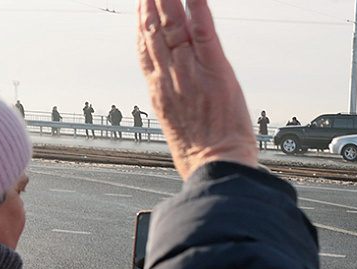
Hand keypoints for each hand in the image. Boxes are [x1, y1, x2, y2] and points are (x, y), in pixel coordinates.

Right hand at [137, 0, 257, 179]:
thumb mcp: (175, 124)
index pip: (145, 48)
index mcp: (159, 89)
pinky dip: (198, 8)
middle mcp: (170, 75)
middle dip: (150, 3)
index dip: (141, 23)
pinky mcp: (216, 69)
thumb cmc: (200, 154)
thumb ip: (172, 100)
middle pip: (155, 30)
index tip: (140, 5)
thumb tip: (174, 90)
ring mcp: (191, 70)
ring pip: (174, 25)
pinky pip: (204, 31)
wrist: (215, 166)